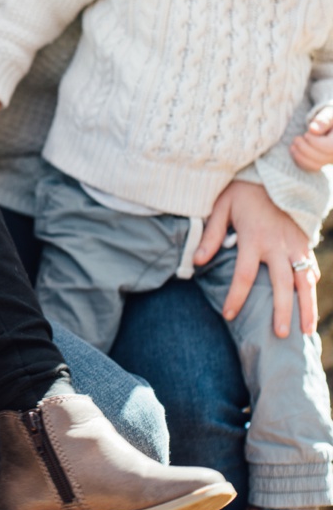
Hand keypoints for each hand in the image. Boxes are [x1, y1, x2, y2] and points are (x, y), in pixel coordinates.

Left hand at [195, 178, 313, 333]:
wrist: (274, 174)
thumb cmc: (242, 191)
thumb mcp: (220, 207)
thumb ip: (210, 235)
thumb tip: (196, 262)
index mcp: (253, 238)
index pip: (245, 275)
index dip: (236, 297)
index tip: (229, 315)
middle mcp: (277, 245)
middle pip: (282, 284)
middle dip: (281, 311)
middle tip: (279, 335)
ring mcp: (295, 245)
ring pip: (304, 281)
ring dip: (306, 307)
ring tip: (306, 331)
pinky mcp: (304, 242)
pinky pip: (310, 269)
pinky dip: (312, 287)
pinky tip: (309, 307)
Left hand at [292, 106, 332, 170]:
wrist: (330, 125)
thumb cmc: (331, 117)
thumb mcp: (330, 113)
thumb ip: (323, 120)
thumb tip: (313, 129)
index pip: (330, 147)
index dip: (315, 142)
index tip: (306, 134)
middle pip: (322, 157)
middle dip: (305, 148)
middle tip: (296, 139)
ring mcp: (332, 160)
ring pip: (316, 165)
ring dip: (300, 156)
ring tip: (293, 145)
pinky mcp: (324, 163)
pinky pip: (312, 168)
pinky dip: (301, 161)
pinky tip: (295, 152)